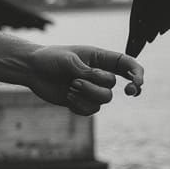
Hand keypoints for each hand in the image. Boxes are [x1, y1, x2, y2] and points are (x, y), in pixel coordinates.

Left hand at [27, 45, 143, 115]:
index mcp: (100, 58)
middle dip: (98, 87)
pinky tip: (67, 95)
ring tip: (71, 85)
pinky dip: (79, 104)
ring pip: (103, 100)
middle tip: (87, 86)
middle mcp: (98, 75)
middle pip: (112, 87)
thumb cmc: (50, 59)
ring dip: (87, 94)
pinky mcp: (82, 102)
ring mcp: (91, 89)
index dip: (137, 73)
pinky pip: (90, 110)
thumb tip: (105, 82)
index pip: (126, 64)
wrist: (32, 70)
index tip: (137, 83)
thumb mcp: (69, 60)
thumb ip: (88, 71)